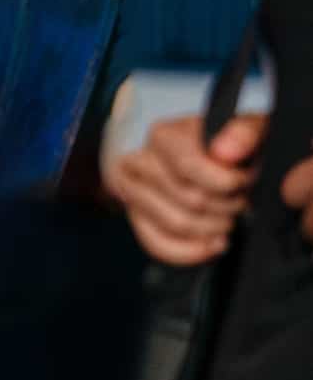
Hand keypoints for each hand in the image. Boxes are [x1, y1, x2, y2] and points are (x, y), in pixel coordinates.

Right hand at [111, 109, 259, 264]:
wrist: (209, 160)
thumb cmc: (228, 145)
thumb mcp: (246, 128)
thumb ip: (243, 132)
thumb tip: (226, 154)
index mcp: (163, 136)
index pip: (188, 167)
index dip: (225, 182)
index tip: (245, 182)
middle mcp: (139, 162)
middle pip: (188, 199)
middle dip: (225, 206)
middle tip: (241, 200)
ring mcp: (133, 194)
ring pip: (176, 224)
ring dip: (213, 227)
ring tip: (229, 217)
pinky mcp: (137, 221)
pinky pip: (159, 245)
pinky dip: (192, 251)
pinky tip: (214, 244)